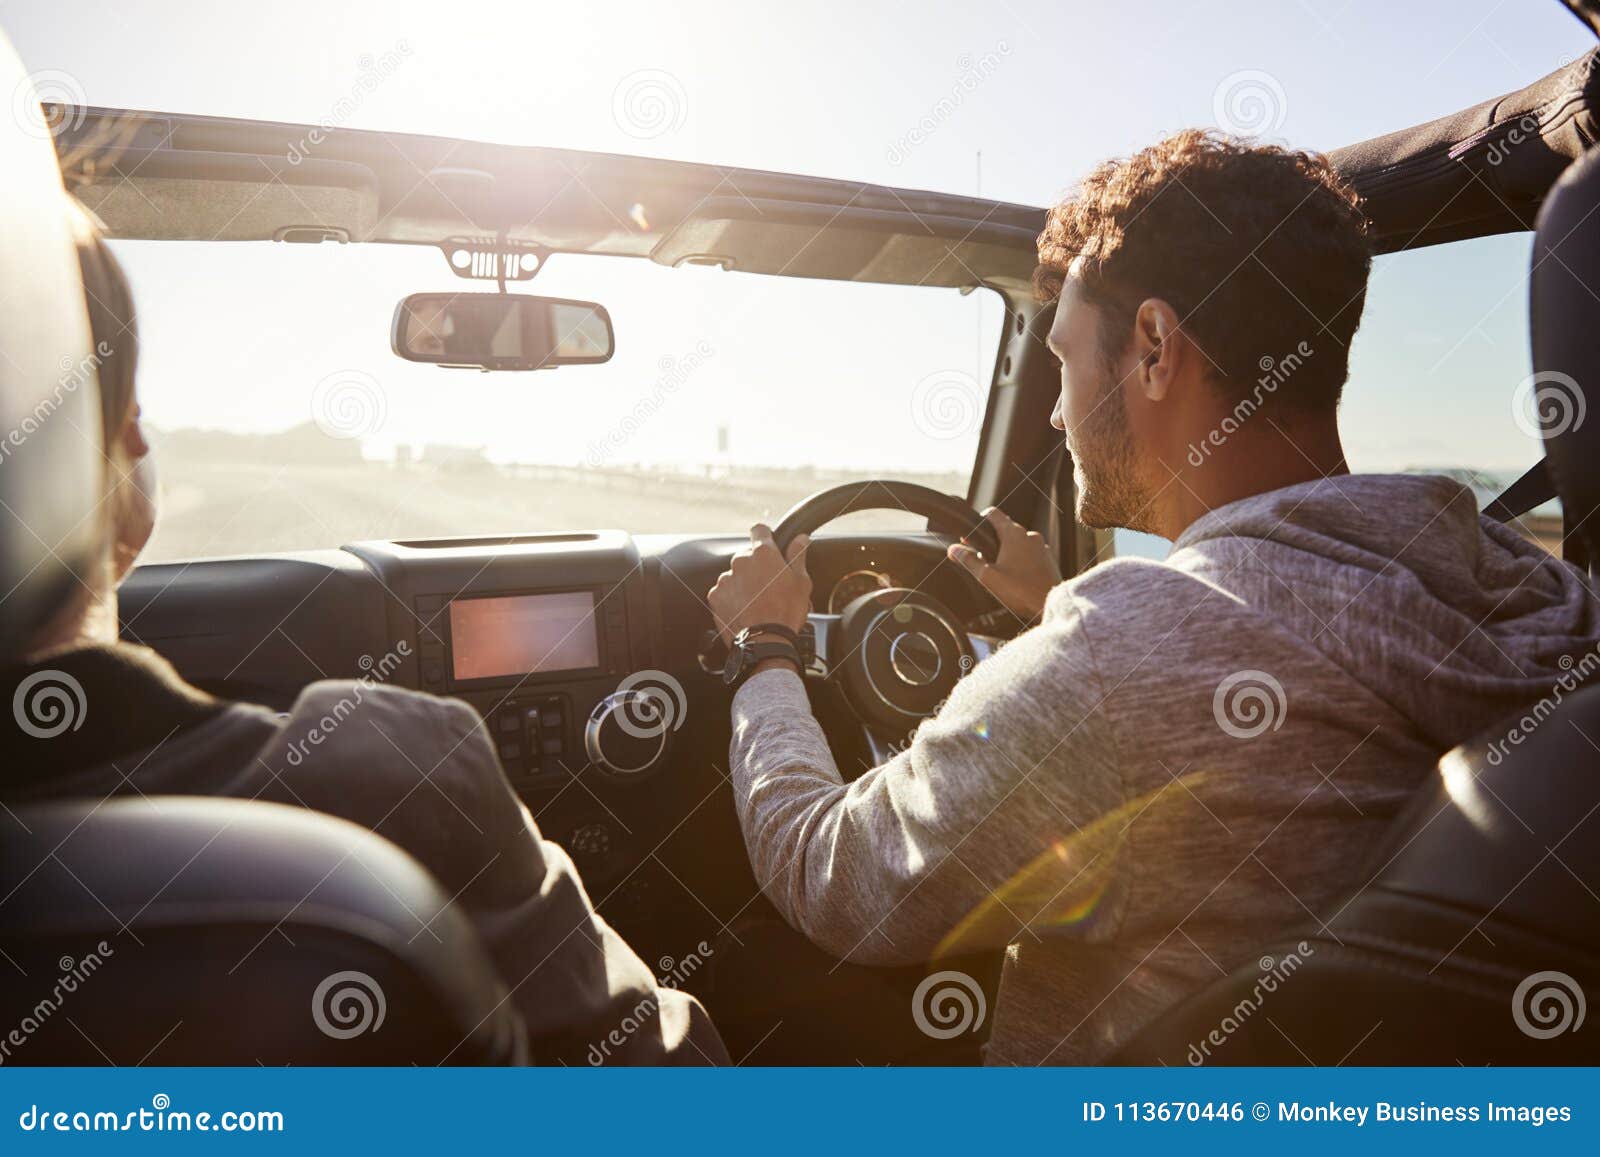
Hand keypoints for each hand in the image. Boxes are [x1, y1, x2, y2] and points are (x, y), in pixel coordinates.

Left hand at [708, 524, 811, 644]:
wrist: (765, 642)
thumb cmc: (786, 612)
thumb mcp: (801, 582)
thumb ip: (798, 555)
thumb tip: (801, 538)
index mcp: (763, 554)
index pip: (759, 530)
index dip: (765, 536)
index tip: (769, 545)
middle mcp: (741, 561)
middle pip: (747, 556)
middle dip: (756, 566)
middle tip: (769, 585)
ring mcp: (726, 579)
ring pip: (735, 574)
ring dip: (743, 582)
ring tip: (757, 602)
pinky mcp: (715, 596)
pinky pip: (724, 591)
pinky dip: (732, 598)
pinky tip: (745, 609)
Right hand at [946, 507, 1060, 620]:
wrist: (1049, 605)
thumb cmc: (1020, 591)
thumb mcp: (987, 576)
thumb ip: (969, 560)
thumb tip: (954, 549)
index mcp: (1013, 534)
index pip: (993, 514)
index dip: (979, 521)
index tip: (972, 536)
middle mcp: (1030, 535)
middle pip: (1005, 530)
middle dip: (992, 542)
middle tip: (983, 560)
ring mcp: (1042, 547)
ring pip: (1019, 543)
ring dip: (1007, 552)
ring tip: (1000, 573)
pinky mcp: (1048, 560)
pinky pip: (1030, 554)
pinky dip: (1021, 561)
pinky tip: (1016, 578)